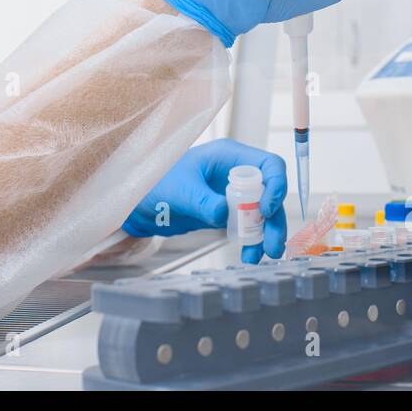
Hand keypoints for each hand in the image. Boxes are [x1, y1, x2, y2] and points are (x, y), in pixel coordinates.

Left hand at [122, 139, 287, 263]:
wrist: (137, 203)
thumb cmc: (154, 183)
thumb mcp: (180, 191)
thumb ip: (203, 202)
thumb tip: (226, 213)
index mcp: (228, 156)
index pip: (268, 164)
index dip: (275, 186)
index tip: (266, 210)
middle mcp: (235, 173)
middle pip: (270, 192)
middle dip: (274, 218)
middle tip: (273, 243)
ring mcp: (232, 193)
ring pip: (262, 212)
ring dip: (266, 233)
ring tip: (265, 254)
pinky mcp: (225, 212)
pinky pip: (247, 225)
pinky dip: (251, 239)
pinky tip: (249, 254)